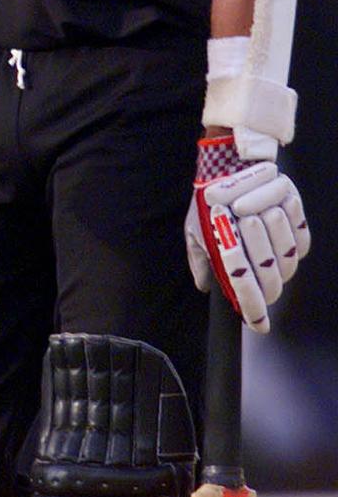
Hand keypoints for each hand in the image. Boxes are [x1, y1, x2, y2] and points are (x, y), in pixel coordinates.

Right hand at [186, 134, 308, 332]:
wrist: (229, 172)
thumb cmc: (211, 203)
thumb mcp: (196, 231)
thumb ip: (200, 260)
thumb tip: (205, 286)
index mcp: (239, 269)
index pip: (250, 297)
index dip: (255, 311)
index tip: (258, 324)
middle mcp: (264, 264)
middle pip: (271, 277)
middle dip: (258, 247)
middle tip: (245, 220)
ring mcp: (283, 250)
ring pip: (286, 254)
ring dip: (271, 230)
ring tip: (255, 208)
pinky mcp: (299, 231)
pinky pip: (301, 236)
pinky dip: (291, 220)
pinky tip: (277, 205)